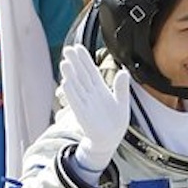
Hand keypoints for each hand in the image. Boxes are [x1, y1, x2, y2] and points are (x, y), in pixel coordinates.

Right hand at [60, 45, 130, 172]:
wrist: (110, 140)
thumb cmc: (115, 120)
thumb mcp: (122, 102)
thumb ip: (122, 88)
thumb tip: (124, 72)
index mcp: (100, 88)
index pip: (91, 70)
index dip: (84, 59)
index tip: (77, 47)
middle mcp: (90, 94)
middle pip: (81, 75)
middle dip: (75, 62)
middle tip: (67, 49)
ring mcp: (85, 104)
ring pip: (76, 87)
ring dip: (70, 75)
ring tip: (64, 63)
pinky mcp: (83, 115)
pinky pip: (76, 102)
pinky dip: (71, 93)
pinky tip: (65, 83)